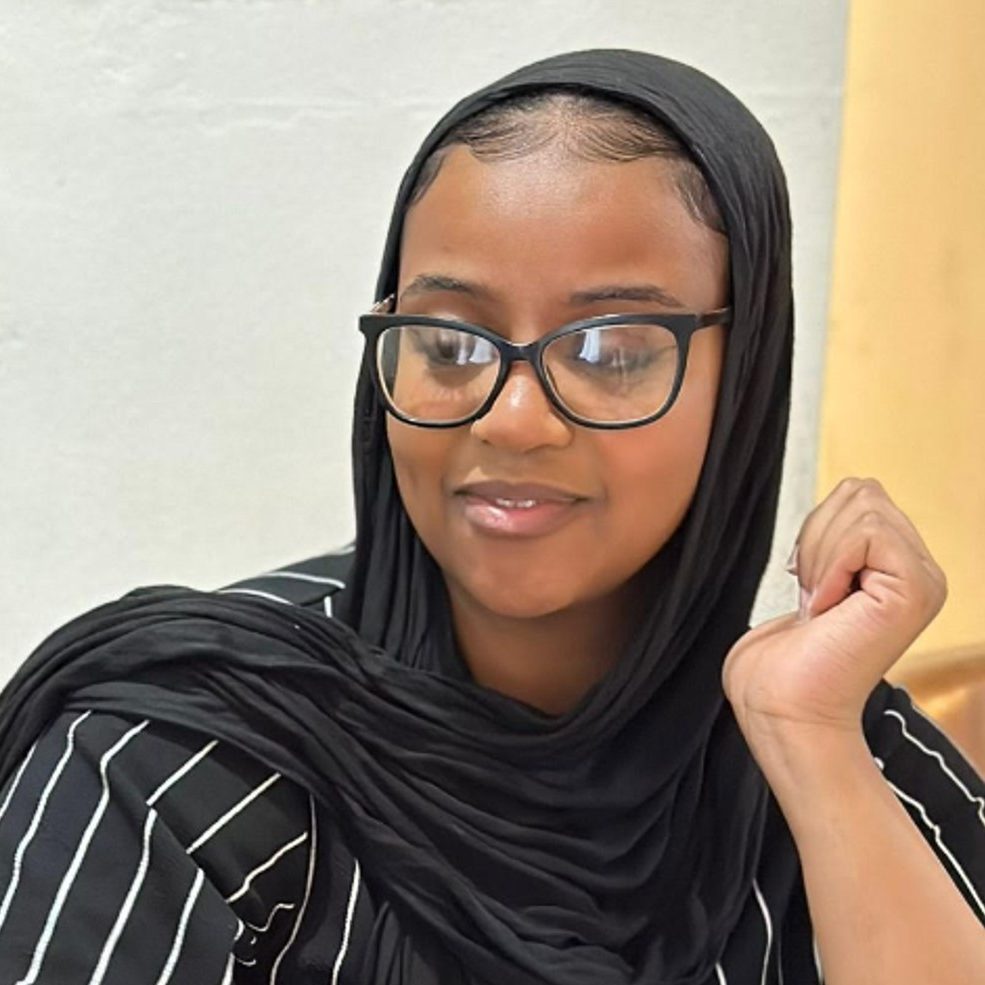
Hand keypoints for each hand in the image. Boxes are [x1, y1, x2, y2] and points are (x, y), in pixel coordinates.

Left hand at [722, 478, 946, 746]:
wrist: (782, 710)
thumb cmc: (783, 664)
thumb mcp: (809, 576)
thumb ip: (833, 537)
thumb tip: (843, 499)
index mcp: (895, 568)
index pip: (858, 494)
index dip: (816, 529)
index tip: (807, 583)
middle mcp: (918, 571)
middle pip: (861, 492)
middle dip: (816, 536)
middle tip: (814, 595)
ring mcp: (923, 580)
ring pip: (862, 505)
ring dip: (819, 553)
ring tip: (822, 603)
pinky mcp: (915, 589)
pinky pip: (866, 531)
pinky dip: (829, 563)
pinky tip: (828, 605)